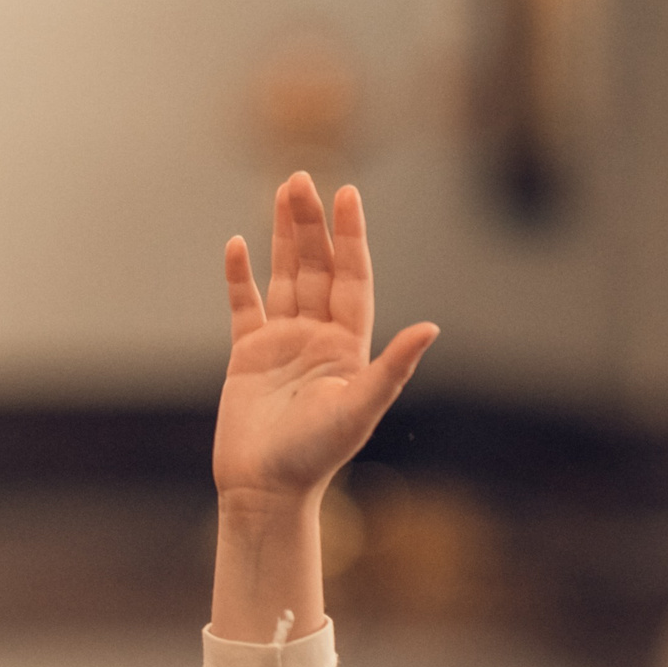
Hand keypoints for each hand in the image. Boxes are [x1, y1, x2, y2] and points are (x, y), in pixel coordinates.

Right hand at [215, 173, 437, 512]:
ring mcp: (283, 344)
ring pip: (285, 277)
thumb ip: (392, 367)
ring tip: (281, 193)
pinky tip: (237, 245)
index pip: (352, 278)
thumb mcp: (359, 409)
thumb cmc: (315, 455)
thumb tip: (430, 328)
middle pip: (317, 268)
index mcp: (348, 345)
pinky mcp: (247, 356)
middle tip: (300, 178)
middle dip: (311, 223)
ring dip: (284, 236)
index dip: (350, 236)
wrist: (265, 487)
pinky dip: (239, 276)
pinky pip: (244, 307)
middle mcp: (319, 337)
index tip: (346, 195)